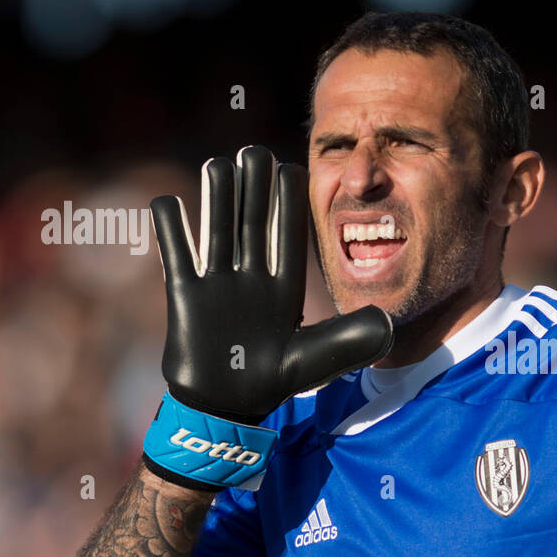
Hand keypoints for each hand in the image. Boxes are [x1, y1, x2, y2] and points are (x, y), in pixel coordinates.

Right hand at [150, 145, 391, 423]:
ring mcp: (218, 285)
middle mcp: (251, 280)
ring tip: (218, 162)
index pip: (289, 237)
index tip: (293, 168)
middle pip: (252, 224)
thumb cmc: (273, 382)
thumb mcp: (317, 358)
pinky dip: (171, 230)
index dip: (290, 204)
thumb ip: (349, 338)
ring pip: (217, 231)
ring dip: (216, 198)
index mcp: (284, 289)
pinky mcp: (187, 298)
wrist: (228, 406)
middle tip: (255, 150)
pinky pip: (178, 256)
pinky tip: (167, 200)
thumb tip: (388, 322)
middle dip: (253, 188)